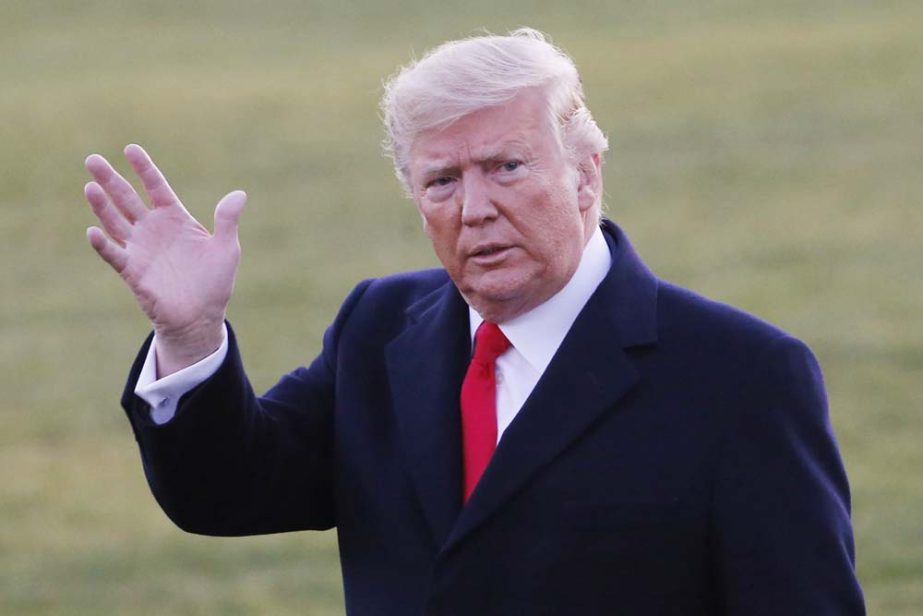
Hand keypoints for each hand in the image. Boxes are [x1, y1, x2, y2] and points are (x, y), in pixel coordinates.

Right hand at [84, 144, 245, 375]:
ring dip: (102, 206)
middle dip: (111, 180)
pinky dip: (103, 244)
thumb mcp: (226, 249)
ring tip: (90, 187)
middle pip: (127, 198)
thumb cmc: (214, 282)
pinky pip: (114, 254)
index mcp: (175, 219)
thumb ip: (227, 220)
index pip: (156, 187)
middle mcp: (153, 229)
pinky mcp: (132, 271)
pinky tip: (93, 232)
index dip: (144, 168)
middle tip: (93, 159)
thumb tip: (239, 194)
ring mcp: (140, 249)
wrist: (201, 317)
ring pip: (115, 221)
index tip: (130, 148)